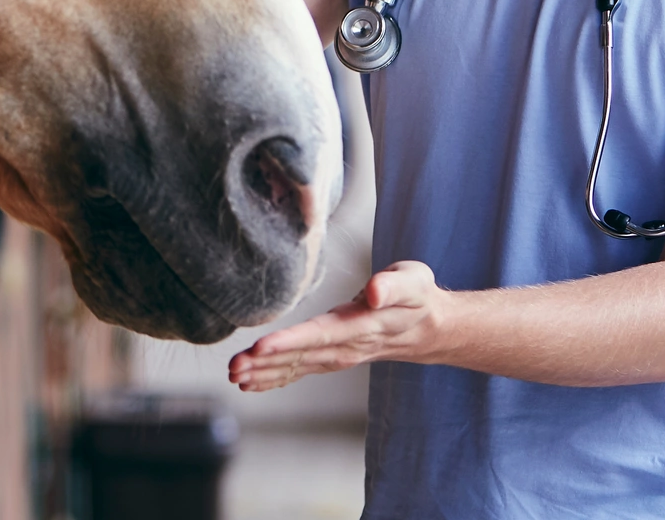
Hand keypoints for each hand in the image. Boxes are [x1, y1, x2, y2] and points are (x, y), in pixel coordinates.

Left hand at [227, 260, 448, 391]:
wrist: (430, 328)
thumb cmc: (418, 297)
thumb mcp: (414, 282)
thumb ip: (394, 286)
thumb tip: (373, 292)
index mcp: (362, 325)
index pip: (321, 335)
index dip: (291, 342)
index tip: (262, 347)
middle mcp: (348, 346)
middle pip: (302, 356)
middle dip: (266, 362)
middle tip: (234, 367)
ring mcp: (340, 356)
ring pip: (298, 367)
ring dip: (265, 372)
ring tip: (234, 376)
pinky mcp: (333, 357)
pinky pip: (301, 371)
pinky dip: (275, 377)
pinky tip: (251, 383)